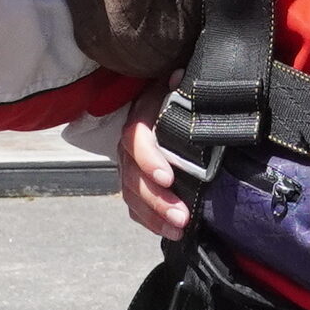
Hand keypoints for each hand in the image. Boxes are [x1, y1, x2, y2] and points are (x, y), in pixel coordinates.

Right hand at [115, 93, 191, 239]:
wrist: (160, 101)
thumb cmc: (172, 94)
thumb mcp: (174, 85)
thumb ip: (179, 84)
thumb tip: (180, 76)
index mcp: (139, 120)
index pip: (136, 139)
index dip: (149, 159)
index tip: (168, 177)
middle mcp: (128, 147)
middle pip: (134, 177)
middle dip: (157, 199)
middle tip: (181, 216)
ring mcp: (128, 167)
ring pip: (133, 195)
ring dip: (155, 215)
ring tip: (179, 228)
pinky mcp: (133, 183)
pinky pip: (135, 207)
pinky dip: (150, 222)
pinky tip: (170, 233)